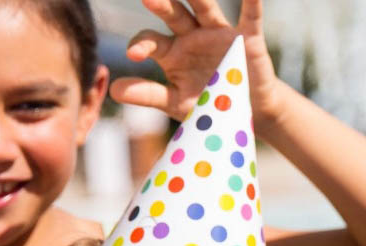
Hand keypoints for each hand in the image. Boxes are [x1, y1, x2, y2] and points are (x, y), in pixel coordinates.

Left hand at [109, 0, 281, 123]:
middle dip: (161, 5)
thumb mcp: (177, 103)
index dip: (141, 45)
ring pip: (204, 8)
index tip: (134, 55)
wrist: (247, 114)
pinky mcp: (246, 38)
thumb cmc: (208, 106)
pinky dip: (252, 3)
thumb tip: (113, 90)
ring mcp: (218, 33)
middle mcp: (191, 36)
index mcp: (171, 52)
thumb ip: (148, 94)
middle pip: (172, 14)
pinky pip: (250, 17)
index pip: (150, 40)